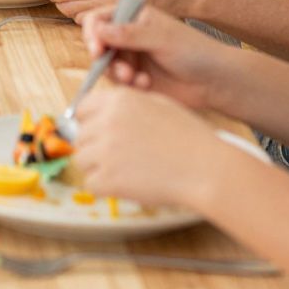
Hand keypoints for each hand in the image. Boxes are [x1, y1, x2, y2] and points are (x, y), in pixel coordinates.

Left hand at [73, 87, 225, 208]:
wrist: (207, 169)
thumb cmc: (189, 138)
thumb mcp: (158, 105)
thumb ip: (125, 106)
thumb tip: (99, 114)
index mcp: (118, 99)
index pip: (82, 109)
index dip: (91, 122)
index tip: (103, 134)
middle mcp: (106, 121)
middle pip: (81, 137)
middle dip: (96, 148)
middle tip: (122, 158)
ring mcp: (105, 150)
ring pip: (82, 161)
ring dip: (99, 168)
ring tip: (127, 172)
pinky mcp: (108, 178)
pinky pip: (91, 185)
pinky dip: (106, 189)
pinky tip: (128, 185)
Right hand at [82, 4, 231, 110]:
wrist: (214, 81)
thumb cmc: (194, 52)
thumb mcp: (160, 38)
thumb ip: (128, 34)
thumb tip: (97, 30)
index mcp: (134, 16)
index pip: (99, 19)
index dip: (93, 33)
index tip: (97, 49)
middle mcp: (128, 34)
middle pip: (98, 44)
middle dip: (105, 59)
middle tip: (119, 70)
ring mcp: (131, 56)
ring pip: (106, 65)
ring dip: (118, 73)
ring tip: (135, 79)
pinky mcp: (134, 77)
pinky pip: (117, 81)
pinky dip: (128, 84)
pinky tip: (146, 84)